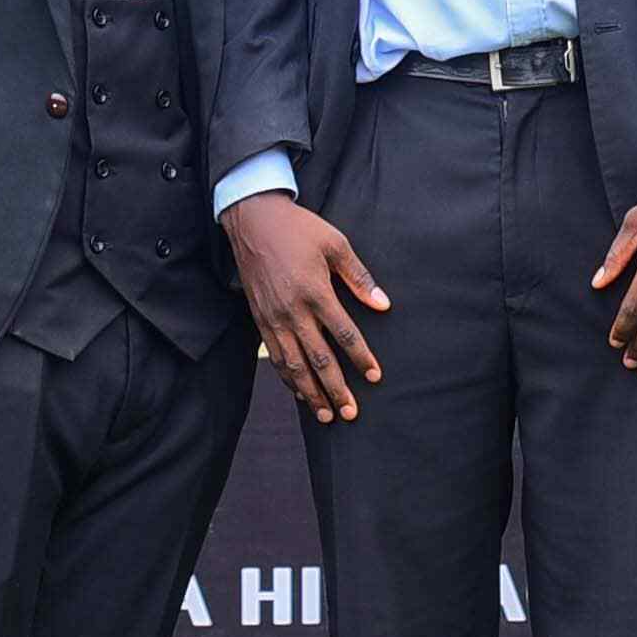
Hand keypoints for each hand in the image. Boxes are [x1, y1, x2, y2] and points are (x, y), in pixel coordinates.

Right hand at [229, 193, 389, 422]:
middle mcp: (292, 310)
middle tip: (351, 413)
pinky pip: (275, 357)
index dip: (361, 357)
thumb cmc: (298, 229)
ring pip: (294, 365)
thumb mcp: (335, 244)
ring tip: (327, 415)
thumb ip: (359, 277)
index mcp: (314, 290)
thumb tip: (383, 305)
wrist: (253, 220)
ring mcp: (273, 318)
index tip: (374, 376)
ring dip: (311, 393)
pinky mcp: (260, 320)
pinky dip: (288, 379)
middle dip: (336, 389)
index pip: (343, 333)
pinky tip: (300, 393)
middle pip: (318, 359)